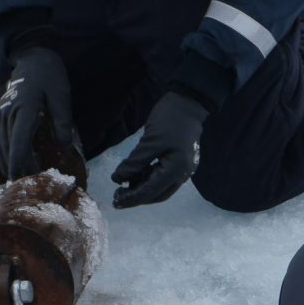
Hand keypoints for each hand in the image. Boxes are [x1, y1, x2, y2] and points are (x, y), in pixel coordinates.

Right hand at [0, 47, 75, 180]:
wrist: (33, 58)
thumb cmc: (51, 77)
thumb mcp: (62, 95)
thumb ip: (63, 120)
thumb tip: (64, 146)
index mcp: (24, 109)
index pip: (18, 142)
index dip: (19, 163)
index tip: (22, 180)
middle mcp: (8, 112)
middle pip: (8, 147)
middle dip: (16, 169)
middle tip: (27, 187)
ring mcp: (1, 113)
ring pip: (0, 145)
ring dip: (8, 164)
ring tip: (19, 180)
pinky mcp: (0, 114)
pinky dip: (2, 154)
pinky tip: (10, 165)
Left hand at [110, 92, 208, 207]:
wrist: (188, 103)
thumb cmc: (169, 120)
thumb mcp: (149, 141)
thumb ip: (134, 163)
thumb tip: (117, 179)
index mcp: (176, 170)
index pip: (150, 191)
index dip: (131, 197)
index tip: (115, 201)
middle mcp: (182, 174)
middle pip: (157, 195)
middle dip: (137, 198)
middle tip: (117, 197)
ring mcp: (183, 169)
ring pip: (160, 188)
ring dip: (142, 189)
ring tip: (124, 186)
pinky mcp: (179, 163)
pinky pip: (163, 178)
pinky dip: (149, 179)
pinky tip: (135, 176)